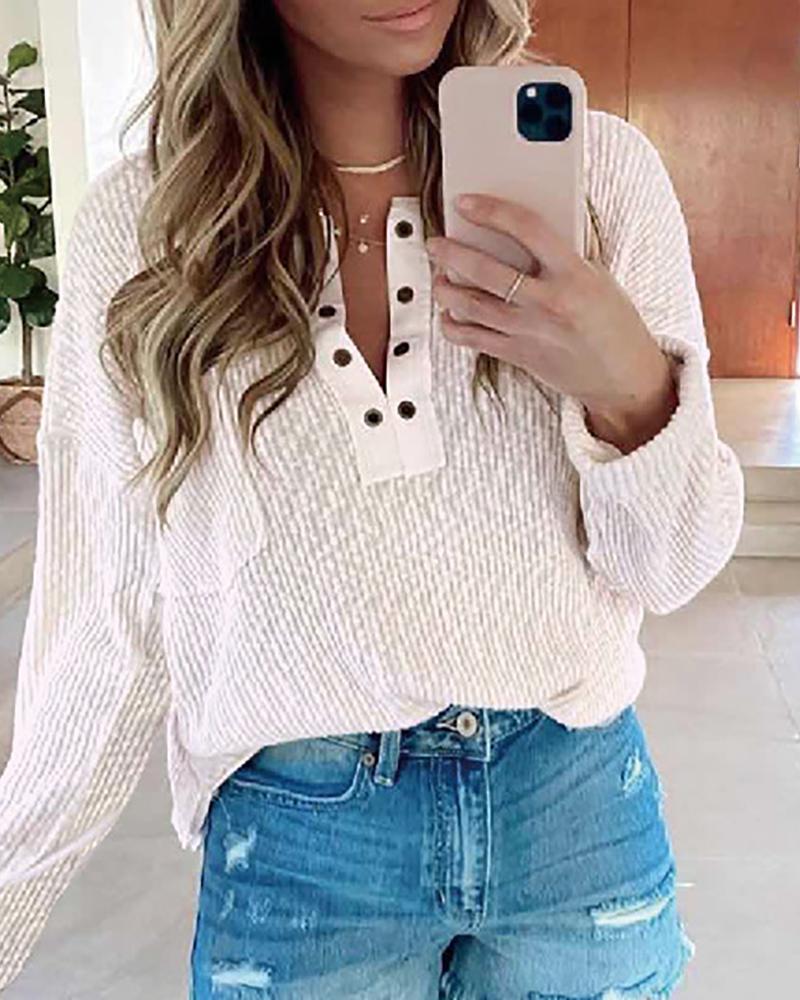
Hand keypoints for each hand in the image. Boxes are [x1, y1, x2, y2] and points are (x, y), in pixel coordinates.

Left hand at [426, 193, 678, 450]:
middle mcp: (548, 302)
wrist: (624, 376)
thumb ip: (560, 258)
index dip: (491, 211)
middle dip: (451, 253)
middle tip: (435, 243)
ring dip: (446, 289)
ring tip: (437, 277)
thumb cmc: (613, 323)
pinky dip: (453, 326)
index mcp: (574, 274)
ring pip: (471, 305)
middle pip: (485, 270)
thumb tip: (516, 234)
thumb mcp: (597, 278)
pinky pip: (474, 339)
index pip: (527, 229)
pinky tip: (446, 315)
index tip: (466, 203)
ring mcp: (530, 331)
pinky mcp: (519, 356)